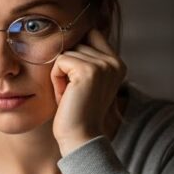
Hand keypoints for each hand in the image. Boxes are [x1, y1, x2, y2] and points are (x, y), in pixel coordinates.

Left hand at [50, 29, 126, 155]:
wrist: (80, 138)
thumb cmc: (77, 113)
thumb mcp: (86, 83)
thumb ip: (86, 59)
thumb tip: (68, 34)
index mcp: (117, 64)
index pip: (91, 35)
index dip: (76, 54)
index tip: (76, 82)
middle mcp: (114, 62)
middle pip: (77, 43)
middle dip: (67, 66)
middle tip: (73, 92)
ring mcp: (103, 65)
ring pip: (67, 52)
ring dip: (60, 75)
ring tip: (70, 95)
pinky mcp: (88, 71)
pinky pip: (59, 62)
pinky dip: (56, 79)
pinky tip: (65, 96)